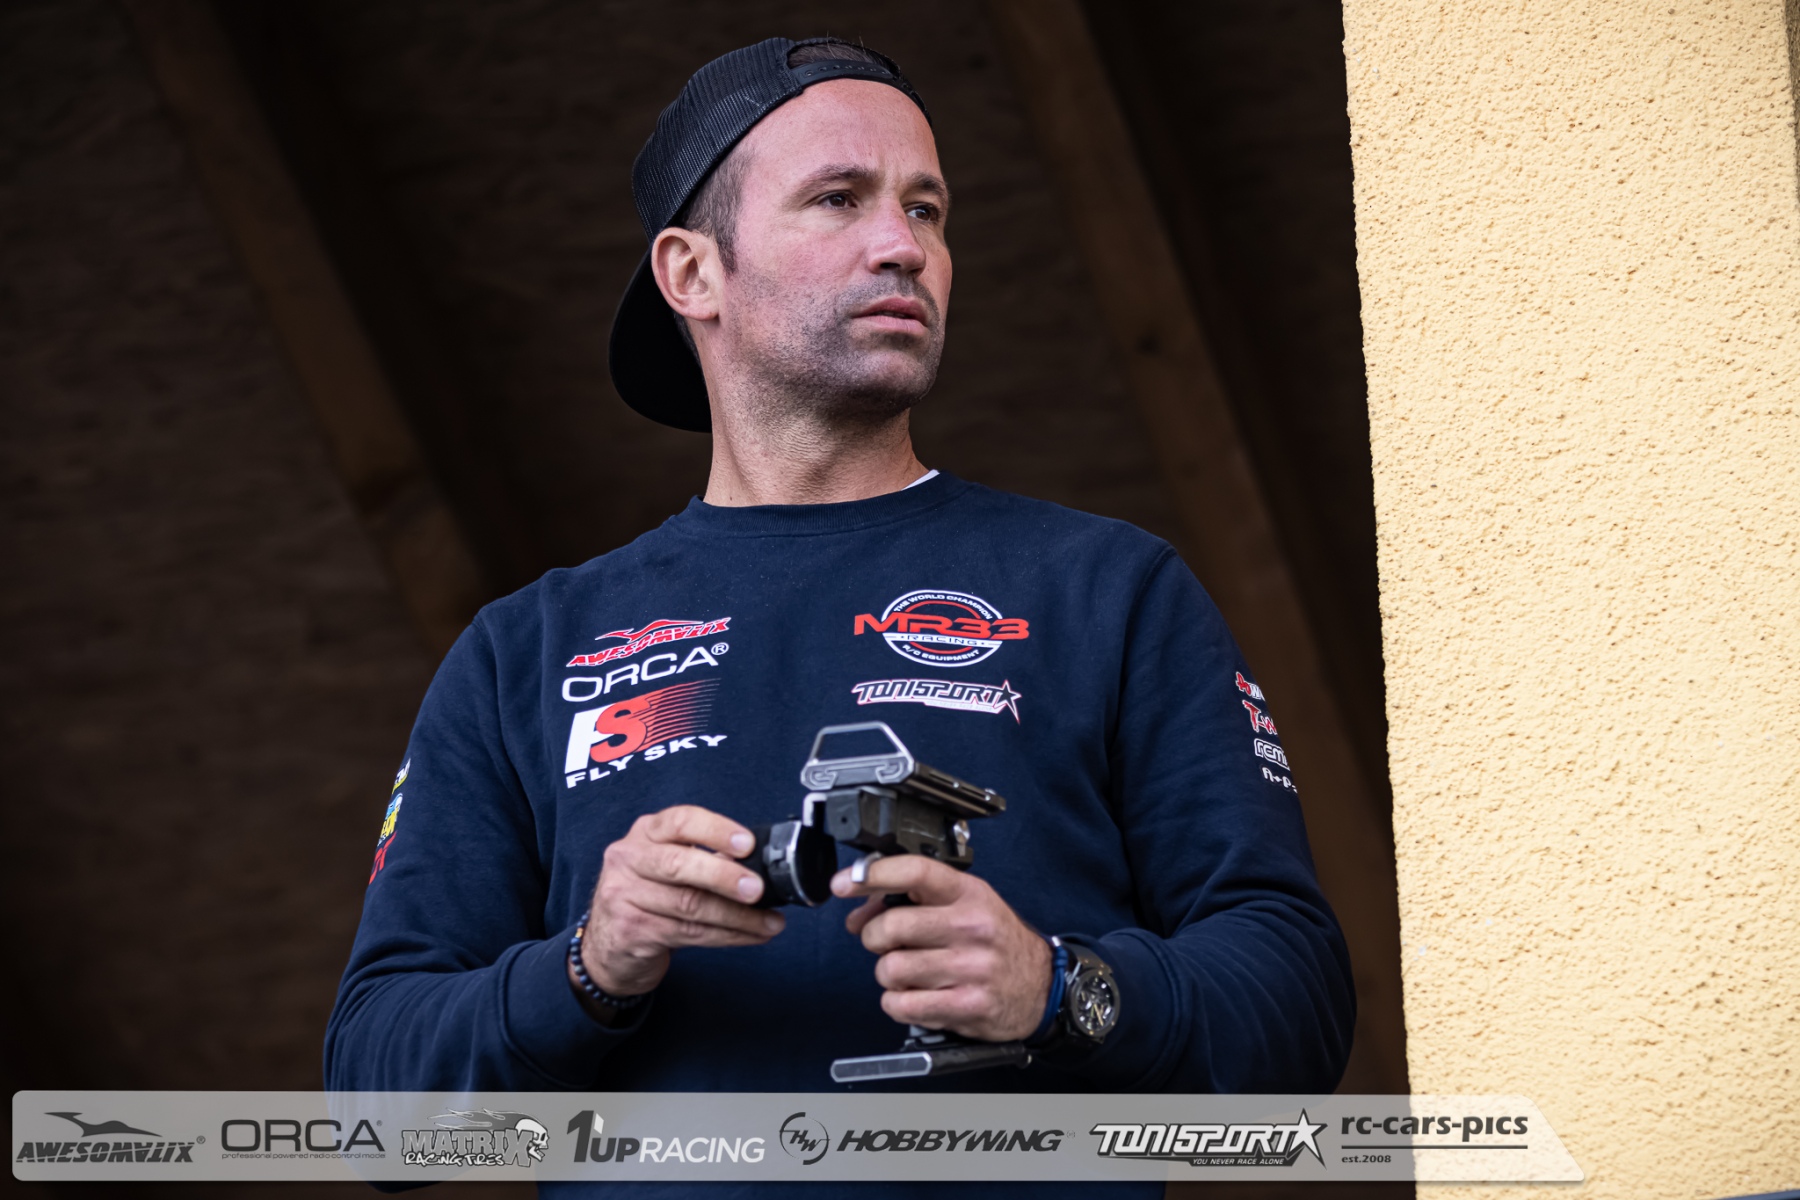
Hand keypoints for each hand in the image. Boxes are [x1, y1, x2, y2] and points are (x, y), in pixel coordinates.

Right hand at [577, 805, 784, 996]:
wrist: (607, 946)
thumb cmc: (649, 898)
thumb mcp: (667, 867)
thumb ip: (704, 859)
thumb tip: (759, 866)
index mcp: (645, 833)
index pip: (680, 821)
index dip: (716, 830)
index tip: (748, 844)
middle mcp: (628, 858)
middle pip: (679, 864)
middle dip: (725, 876)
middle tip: (757, 889)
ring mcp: (624, 895)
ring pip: (689, 905)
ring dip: (737, 916)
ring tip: (769, 922)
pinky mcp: (631, 931)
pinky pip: (689, 933)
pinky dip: (727, 935)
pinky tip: (750, 935)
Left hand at [833, 856, 1051, 1041]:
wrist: (1041, 986)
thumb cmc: (995, 942)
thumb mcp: (966, 905)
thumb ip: (914, 901)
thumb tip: (859, 913)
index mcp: (969, 895)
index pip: (915, 871)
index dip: (871, 875)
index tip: (844, 883)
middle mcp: (971, 928)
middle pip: (891, 927)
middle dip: (875, 937)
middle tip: (886, 943)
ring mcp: (970, 968)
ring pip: (891, 969)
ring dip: (889, 974)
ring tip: (909, 972)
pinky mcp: (967, 1006)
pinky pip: (902, 1005)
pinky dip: (896, 1003)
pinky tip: (914, 995)